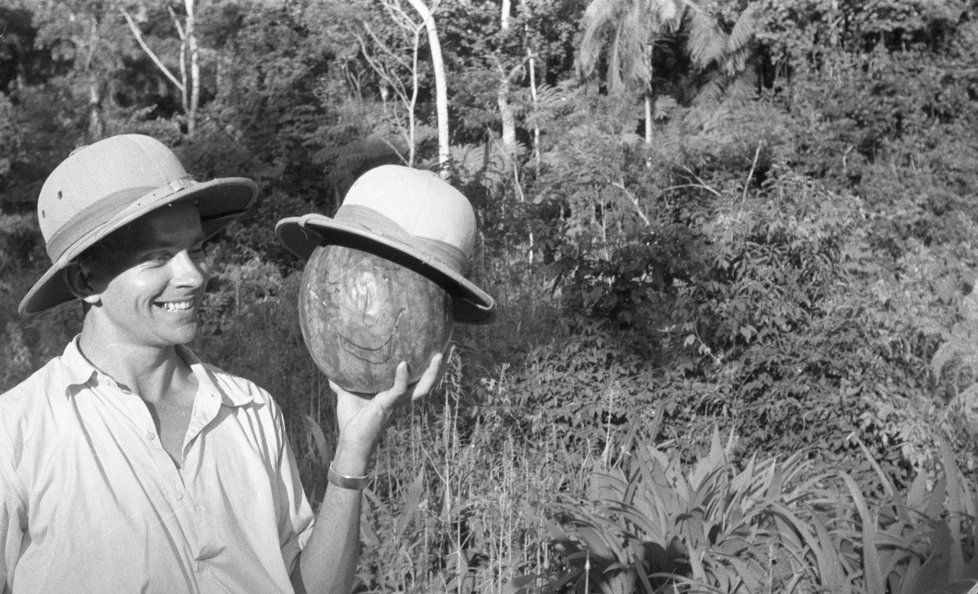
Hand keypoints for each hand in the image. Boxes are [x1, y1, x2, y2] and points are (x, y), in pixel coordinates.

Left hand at [328, 351, 447, 473]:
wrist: (350, 441)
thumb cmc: (352, 420)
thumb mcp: (348, 394)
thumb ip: (344, 381)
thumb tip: (331, 369)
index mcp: (397, 395)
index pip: (418, 379)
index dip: (430, 367)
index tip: (439, 348)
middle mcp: (402, 398)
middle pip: (429, 382)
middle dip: (441, 367)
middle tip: (451, 348)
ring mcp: (397, 402)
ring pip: (423, 388)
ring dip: (433, 373)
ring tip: (440, 355)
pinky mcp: (387, 405)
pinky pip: (399, 390)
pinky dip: (402, 377)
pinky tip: (404, 364)